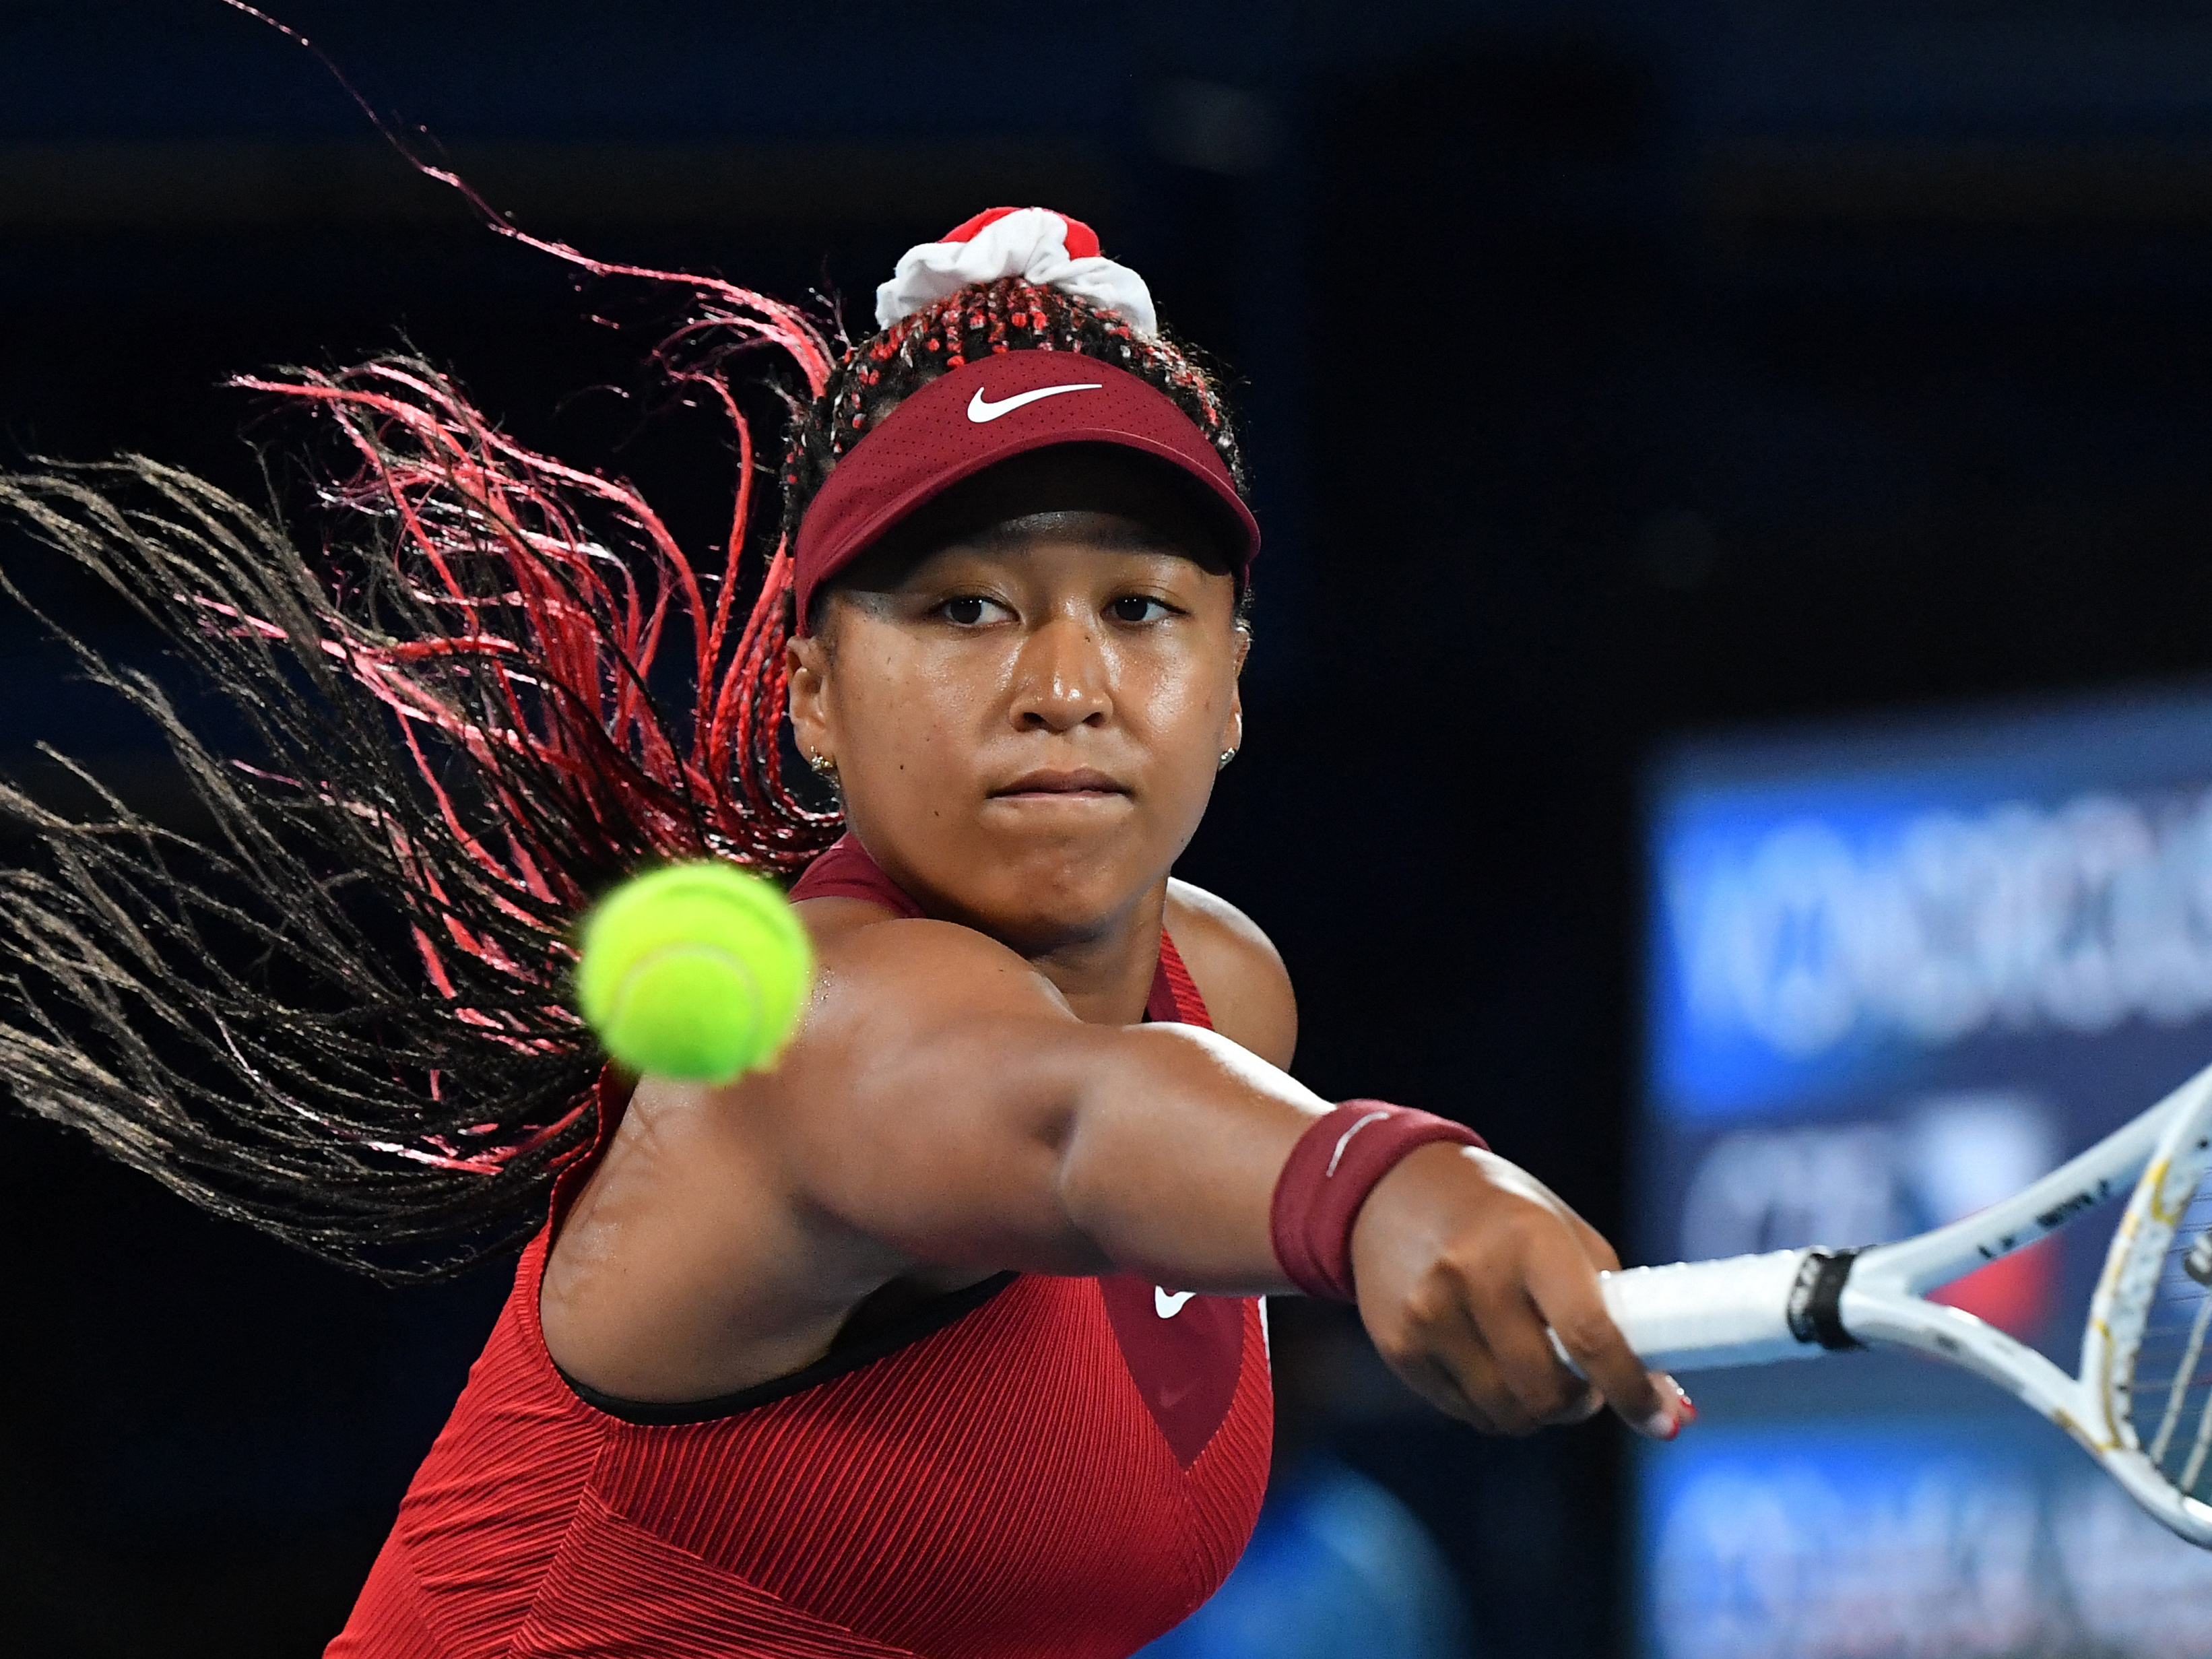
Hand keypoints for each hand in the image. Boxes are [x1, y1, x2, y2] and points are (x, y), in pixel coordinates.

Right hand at [1347, 1142, 1692, 1438]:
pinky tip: (1485, 1361)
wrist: (1392, 1184)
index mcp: (1530, 1238)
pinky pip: (1463, 1412)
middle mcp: (1473, 1274)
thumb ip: (1615, 1309)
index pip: (1590, 1335)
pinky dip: (1489, 1403)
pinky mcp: (1398, 1345)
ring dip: (1534, 1409)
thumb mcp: (1561, 1233)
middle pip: (1546, 1391)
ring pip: (1505, 1414)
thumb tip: (1672, 1407)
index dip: (1631, 1389)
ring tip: (1532, 1371)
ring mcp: (1429, 1313)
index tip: (1658, 1419)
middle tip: (1583, 1385)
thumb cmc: (1496, 1211)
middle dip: (1578, 1403)